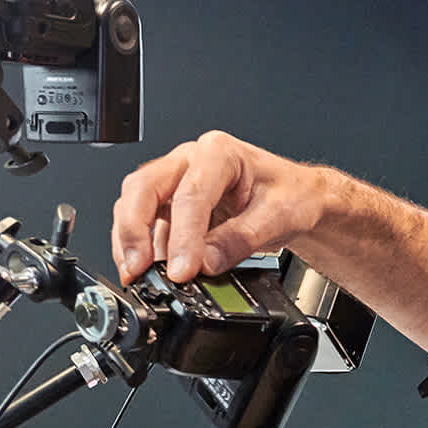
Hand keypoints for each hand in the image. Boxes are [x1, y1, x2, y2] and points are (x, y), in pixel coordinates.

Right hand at [110, 131, 329, 284]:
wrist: (297, 199)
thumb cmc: (291, 195)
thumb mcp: (278, 217)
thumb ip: (240, 240)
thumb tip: (206, 262)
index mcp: (219, 153)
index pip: (190, 195)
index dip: (182, 237)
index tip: (182, 271)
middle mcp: (190, 161)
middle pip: (143, 188)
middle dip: (134, 230)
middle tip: (138, 268)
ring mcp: (177, 181)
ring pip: (136, 203)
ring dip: (130, 240)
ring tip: (136, 274)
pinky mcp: (172, 205)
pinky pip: (146, 223)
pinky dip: (141, 248)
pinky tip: (146, 271)